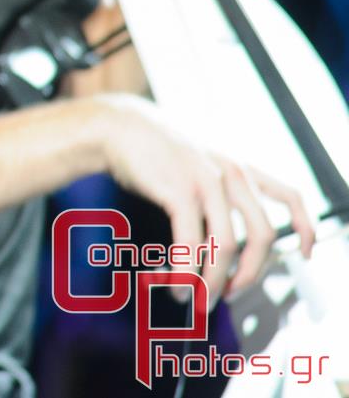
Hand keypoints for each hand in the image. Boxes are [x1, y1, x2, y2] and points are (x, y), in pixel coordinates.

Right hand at [92, 94, 315, 300]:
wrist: (117, 125)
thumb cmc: (153, 149)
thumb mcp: (198, 160)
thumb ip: (218, 189)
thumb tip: (219, 240)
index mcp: (240, 166)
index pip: (290, 196)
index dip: (305, 229)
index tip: (306, 255)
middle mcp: (232, 172)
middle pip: (263, 234)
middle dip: (251, 273)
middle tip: (231, 292)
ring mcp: (207, 182)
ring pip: (227, 246)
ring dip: (214, 281)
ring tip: (196, 299)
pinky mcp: (180, 191)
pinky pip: (190, 243)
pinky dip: (185, 272)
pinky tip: (175, 285)